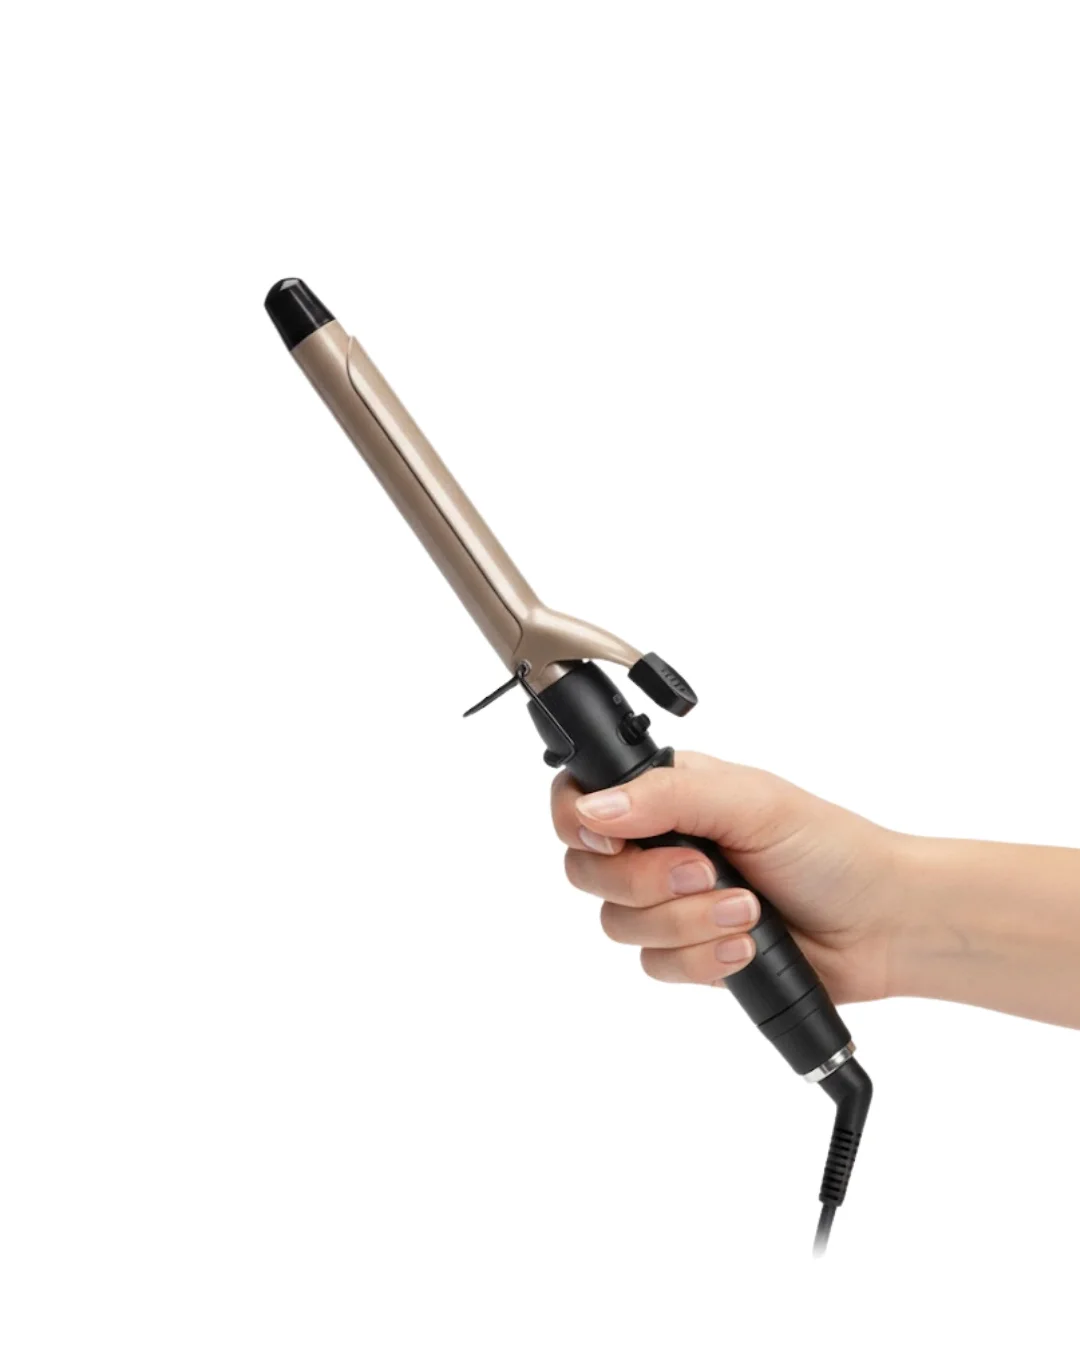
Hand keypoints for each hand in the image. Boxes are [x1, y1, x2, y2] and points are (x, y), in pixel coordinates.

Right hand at [551, 751, 902, 1004]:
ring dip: (687, 922)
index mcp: (665, 794)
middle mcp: (658, 846)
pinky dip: (703, 958)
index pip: (578, 800)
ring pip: (620, 925)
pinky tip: (746, 946)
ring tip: (748, 911)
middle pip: (588, 872)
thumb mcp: (749, 802)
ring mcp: (671, 904)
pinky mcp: (689, 953)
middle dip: (648, 881)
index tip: (614, 842)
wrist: (883, 924)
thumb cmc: (830, 848)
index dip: (579, 824)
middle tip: (707, 872)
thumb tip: (592, 808)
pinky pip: (655, 967)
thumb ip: (665, 797)